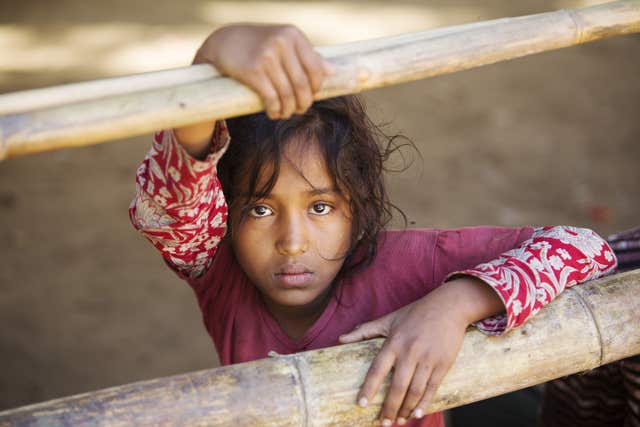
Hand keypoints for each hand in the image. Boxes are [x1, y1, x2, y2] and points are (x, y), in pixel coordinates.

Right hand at [193, 23, 334, 118]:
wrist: (225, 41)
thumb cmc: (259, 44)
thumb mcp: (284, 43)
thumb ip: (307, 56)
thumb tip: (332, 72)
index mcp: (293, 35)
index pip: (315, 69)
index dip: (316, 89)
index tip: (310, 96)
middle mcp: (282, 43)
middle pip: (302, 84)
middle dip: (303, 103)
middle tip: (299, 110)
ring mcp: (267, 57)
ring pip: (287, 94)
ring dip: (288, 109)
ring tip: (286, 113)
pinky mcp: (252, 71)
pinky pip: (271, 98)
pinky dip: (275, 110)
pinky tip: (274, 113)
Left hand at [339, 278, 503, 424]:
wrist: (449, 306)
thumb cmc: (416, 313)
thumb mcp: (389, 319)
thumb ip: (364, 330)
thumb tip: (340, 339)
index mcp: (394, 342)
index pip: (378, 369)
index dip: (369, 388)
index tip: (361, 404)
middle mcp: (410, 352)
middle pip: (398, 387)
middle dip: (389, 408)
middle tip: (383, 423)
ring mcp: (428, 359)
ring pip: (415, 391)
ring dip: (406, 409)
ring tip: (398, 420)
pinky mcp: (444, 363)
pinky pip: (432, 388)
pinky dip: (424, 403)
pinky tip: (417, 413)